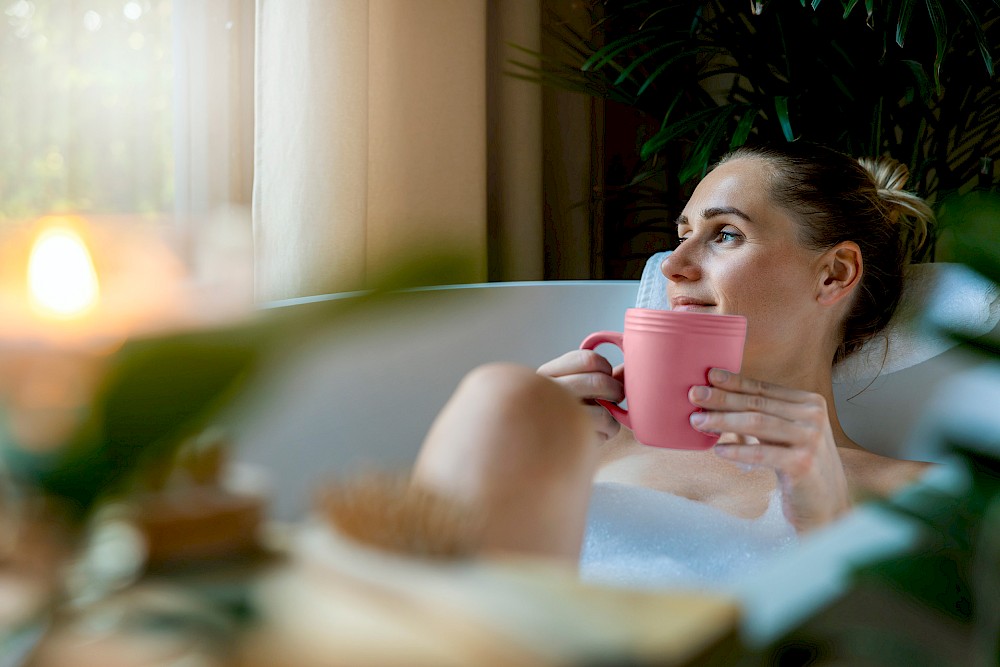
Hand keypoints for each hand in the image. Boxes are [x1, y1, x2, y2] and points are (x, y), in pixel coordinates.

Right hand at [537, 350, 624, 440]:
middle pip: (599, 382)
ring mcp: (556, 419)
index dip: (605, 366)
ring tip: (604, 422)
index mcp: (548, 373)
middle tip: (615, 397)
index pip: (588, 359)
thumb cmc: (554, 408)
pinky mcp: (565, 442)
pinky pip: (600, 437)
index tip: (606, 374)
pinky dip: (602, 437)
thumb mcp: (565, 384)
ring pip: (604, 414)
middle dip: (616, 391)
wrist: (529, 443)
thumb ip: (593, 374)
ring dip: (612, 420)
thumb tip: (627, 369)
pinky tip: (590, 436)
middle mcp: (549, 392)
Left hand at [687, 368, 849, 531]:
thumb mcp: (785, 433)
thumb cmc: (798, 464)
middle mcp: (813, 416)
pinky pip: (762, 453)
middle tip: (693, 394)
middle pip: (757, 403)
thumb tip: (716, 399)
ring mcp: (811, 439)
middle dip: (722, 398)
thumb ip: (764, 415)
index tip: (708, 375)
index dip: (734, 382)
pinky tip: (718, 449)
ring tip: (697, 421)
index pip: (763, 388)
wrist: (826, 503)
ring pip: (757, 423)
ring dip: (723, 420)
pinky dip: (738, 450)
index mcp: (809, 402)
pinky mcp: (803, 464)